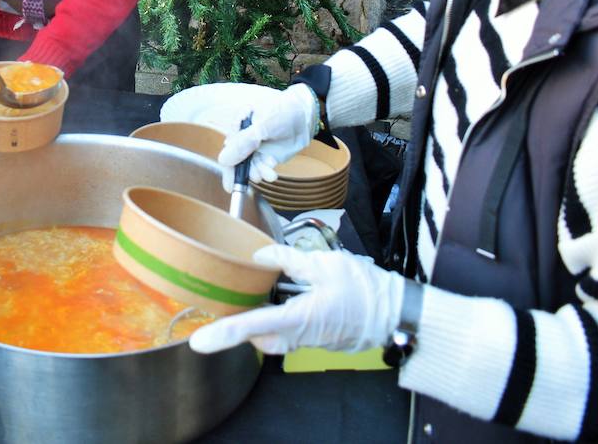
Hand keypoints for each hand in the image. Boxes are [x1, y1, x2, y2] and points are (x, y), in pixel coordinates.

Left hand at [187, 246, 403, 354]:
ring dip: (265, 319)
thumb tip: (261, 256)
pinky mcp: (316, 339)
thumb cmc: (366, 290)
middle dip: (244, 323)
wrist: (396, 312)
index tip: (201, 341)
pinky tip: (286, 296)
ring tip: (263, 293)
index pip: (254, 327)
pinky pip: (290, 333)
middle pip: (258, 338)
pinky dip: (281, 317)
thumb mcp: (326, 264)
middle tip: (235, 300)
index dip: (224, 334)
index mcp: (299, 318)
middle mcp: (300, 336)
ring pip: (273, 337)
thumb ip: (289, 259)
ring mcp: (309, 341)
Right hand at [217, 83, 319, 182]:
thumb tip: (223, 160)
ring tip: (269, 174)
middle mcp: (244, 137)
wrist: (306, 115)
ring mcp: (256, 147)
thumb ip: (243, 143)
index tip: (230, 185)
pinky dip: (265, 172)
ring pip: (250, 166)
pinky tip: (272, 172)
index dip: (228, 166)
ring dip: (257, 173)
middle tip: (256, 178)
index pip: (229, 148)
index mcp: (239, 125)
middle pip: (238, 159)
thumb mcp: (263, 126)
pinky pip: (262, 168)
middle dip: (246, 171)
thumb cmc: (284, 111)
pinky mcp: (267, 155)